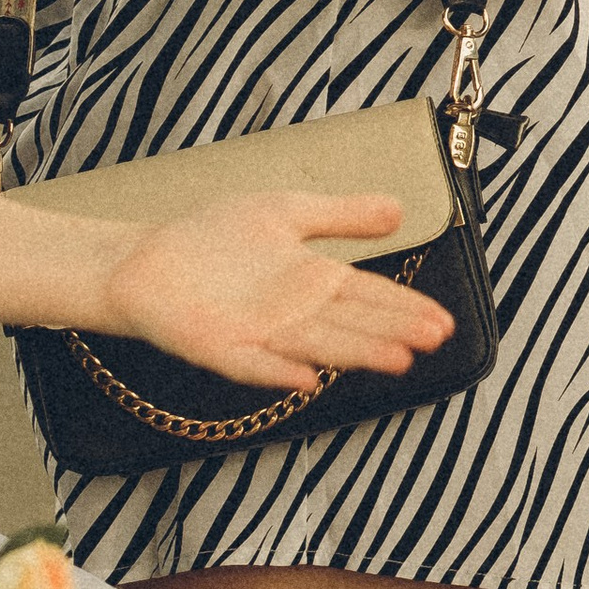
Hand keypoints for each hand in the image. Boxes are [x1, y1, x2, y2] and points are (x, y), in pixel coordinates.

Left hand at [99, 194, 455, 391]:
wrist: (145, 260)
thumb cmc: (213, 238)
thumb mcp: (286, 212)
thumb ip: (342, 215)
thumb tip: (400, 209)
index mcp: (312, 281)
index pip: (369, 295)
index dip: (405, 307)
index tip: (443, 320)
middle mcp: (293, 313)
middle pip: (352, 323)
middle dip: (392, 331)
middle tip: (433, 339)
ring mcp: (258, 334)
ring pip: (316, 345)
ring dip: (354, 354)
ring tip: (396, 360)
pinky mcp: (219, 348)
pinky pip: (251, 365)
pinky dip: (276, 372)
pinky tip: (303, 379)